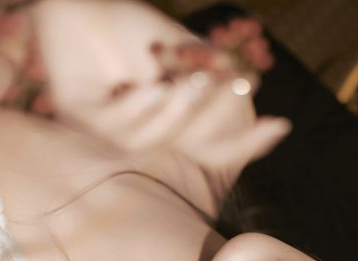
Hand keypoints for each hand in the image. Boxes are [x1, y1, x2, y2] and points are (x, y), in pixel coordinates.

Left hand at [26, 0, 289, 169]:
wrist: (81, 2)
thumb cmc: (129, 27)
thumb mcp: (179, 47)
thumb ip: (206, 67)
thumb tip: (244, 82)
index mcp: (167, 122)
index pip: (211, 148)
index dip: (245, 144)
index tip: (279, 126)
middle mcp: (140, 132)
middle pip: (185, 150)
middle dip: (212, 120)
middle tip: (231, 84)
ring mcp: (106, 128)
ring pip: (147, 142)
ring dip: (176, 113)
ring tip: (191, 81)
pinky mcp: (78, 114)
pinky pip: (112, 126)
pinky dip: (137, 110)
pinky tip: (152, 88)